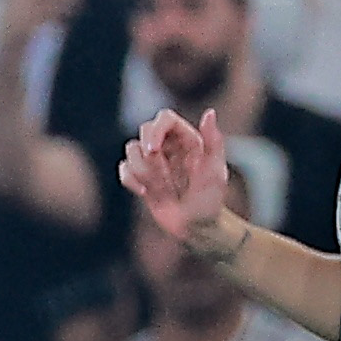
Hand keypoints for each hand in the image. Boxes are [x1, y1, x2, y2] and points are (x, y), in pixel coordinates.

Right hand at [118, 107, 238, 251]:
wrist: (198, 227)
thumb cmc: (210, 200)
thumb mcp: (216, 172)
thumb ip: (214, 142)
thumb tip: (210, 112)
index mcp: (188, 139)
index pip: (165, 118)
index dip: (155, 130)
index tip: (152, 150)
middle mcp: (168, 145)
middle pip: (144, 130)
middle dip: (148, 155)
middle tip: (162, 178)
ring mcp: (153, 161)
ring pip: (131, 150)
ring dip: (142, 171)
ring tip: (162, 190)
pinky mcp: (141, 177)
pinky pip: (124, 169)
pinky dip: (130, 180)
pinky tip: (145, 193)